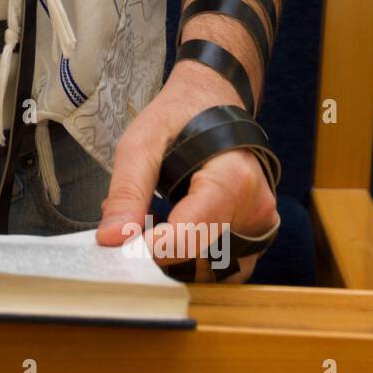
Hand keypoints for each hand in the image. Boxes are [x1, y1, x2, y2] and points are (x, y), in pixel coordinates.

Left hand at [94, 62, 278, 282]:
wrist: (214, 103)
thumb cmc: (180, 118)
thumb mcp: (142, 143)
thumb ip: (128, 191)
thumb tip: (112, 239)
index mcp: (233, 180)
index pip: (192, 234)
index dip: (153, 247)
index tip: (122, 246)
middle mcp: (256, 209)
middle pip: (201, 257)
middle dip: (158, 253)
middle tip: (131, 226)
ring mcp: (260, 227)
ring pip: (211, 269)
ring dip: (174, 259)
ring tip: (151, 223)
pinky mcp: (256, 238)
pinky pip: (222, 266)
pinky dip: (191, 259)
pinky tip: (170, 232)